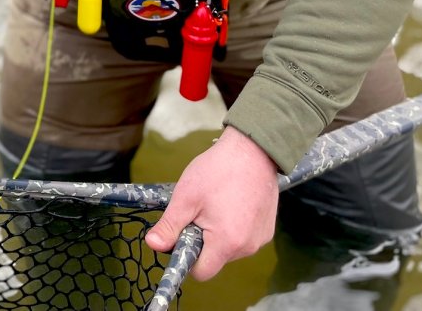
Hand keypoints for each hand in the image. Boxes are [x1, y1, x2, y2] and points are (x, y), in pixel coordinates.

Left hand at [144, 126, 279, 279]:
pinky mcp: (267, 230)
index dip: (187, 258)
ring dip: (218, 234)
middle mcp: (248, 247)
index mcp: (227, 243)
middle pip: (215, 259)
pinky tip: (231, 203)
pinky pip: (243, 238)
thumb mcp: (186, 197)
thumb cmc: (218, 170)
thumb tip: (153, 245)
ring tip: (216, 204)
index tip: (182, 235)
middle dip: (202, 242)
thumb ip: (169, 226)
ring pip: (229, 249)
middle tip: (199, 212)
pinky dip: (234, 227)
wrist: (253, 149)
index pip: (202, 272)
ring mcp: (260, 239)